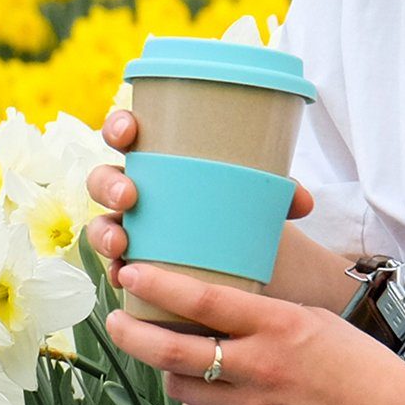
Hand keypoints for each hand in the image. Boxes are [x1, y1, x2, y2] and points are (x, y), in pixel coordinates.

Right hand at [86, 108, 351, 310]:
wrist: (238, 249)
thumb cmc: (234, 202)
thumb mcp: (254, 191)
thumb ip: (277, 191)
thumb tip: (303, 202)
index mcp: (159, 158)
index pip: (127, 134)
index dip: (118, 127)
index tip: (128, 130)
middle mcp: (135, 190)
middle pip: (103, 179)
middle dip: (108, 185)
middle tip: (130, 195)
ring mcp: (130, 225)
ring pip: (101, 225)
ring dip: (104, 233)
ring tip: (122, 244)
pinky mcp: (133, 260)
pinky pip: (113, 265)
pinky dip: (114, 271)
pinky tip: (121, 277)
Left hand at [101, 261, 404, 404]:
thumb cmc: (362, 367)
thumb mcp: (319, 322)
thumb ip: (269, 318)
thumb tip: (220, 309)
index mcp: (282, 325)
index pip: (204, 298)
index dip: (159, 284)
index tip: (134, 272)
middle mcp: (260, 366)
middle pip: (170, 348)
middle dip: (131, 332)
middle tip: (116, 320)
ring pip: (179, 386)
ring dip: (169, 369)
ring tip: (173, 357)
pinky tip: (206, 397)